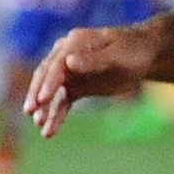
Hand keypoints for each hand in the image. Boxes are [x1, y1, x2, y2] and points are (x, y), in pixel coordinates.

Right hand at [23, 25, 157, 137]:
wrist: (143, 55)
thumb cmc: (132, 51)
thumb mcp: (118, 55)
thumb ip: (94, 60)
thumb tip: (68, 62)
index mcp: (75, 42)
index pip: (57, 63)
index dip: (49, 81)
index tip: (42, 98)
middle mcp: (65, 55)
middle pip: (46, 76)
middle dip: (38, 94)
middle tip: (30, 111)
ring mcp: (68, 72)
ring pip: (52, 92)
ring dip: (45, 109)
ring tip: (39, 126)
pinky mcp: (74, 87)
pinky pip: (61, 102)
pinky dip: (55, 115)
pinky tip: (49, 131)